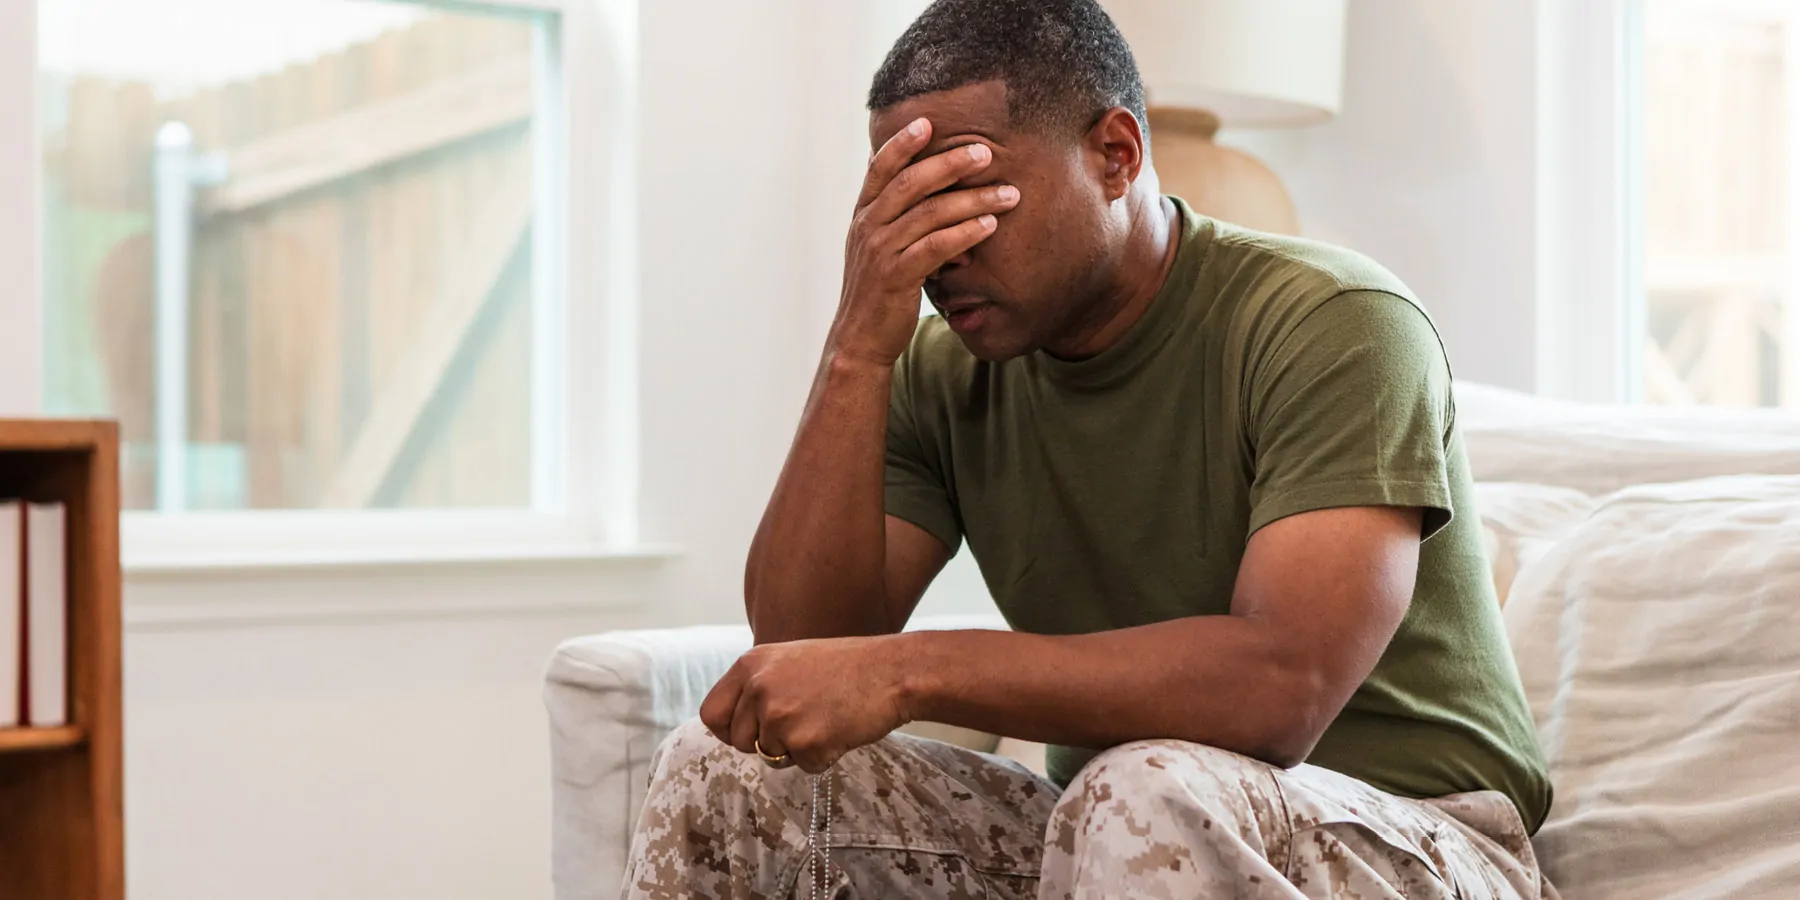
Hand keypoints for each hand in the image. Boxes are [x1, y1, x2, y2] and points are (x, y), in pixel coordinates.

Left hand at [699, 636, 911, 772]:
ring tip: (825, 720)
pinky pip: (804, 767)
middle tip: (803, 722)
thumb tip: (732, 723)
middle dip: (768, 743)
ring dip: (797, 750)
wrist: (891, 671)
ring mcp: (780, 716)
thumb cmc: (845, 667)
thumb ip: (757, 686)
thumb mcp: (788, 660)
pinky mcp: (805, 742)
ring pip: (771, 757)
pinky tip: (840, 729)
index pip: (712, 713)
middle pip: (741, 741)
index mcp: (750, 665)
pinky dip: (823, 757)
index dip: (729, 729)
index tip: (750, 732)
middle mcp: (758, 689)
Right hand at [830, 118, 1021, 366]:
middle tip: (985, 153)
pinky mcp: (897, 277)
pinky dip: (965, 233)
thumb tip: (915, 183)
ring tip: (1008, 194)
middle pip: (911, 183)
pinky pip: (936, 247)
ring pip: (930, 213)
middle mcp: (868, 227)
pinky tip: (989, 226)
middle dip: (950, 163)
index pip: (880, 168)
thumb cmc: (878, 290)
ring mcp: (881, 252)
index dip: (902, 143)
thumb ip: (893, 215)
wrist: (860, 338)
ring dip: (973, 200)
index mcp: (863, 215)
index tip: (929, 122)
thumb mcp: (877, 246)